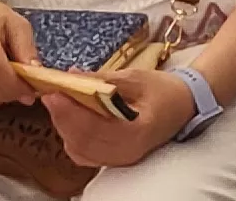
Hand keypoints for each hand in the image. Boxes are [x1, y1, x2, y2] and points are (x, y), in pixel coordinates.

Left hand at [45, 65, 191, 169]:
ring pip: (80, 150)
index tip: (54, 93)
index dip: (69, 111)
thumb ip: (102, 79)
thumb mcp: (136, 78)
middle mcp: (127, 152)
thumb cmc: (165, 90)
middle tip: (49, 95)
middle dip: (61, 117)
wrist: (186, 105)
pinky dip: (72, 138)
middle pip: (82, 141)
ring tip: (58, 104)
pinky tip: (70, 120)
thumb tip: (70, 75)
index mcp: (137, 132)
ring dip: (64, 127)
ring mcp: (121, 159)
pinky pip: (85, 154)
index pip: (93, 127)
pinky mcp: (116, 158)